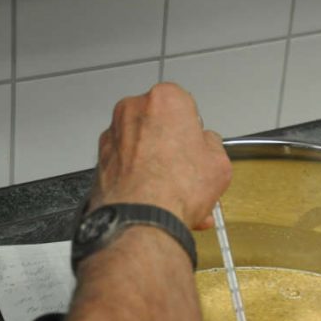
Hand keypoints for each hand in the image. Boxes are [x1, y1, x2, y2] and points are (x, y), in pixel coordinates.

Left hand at [89, 83, 230, 229]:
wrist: (142, 220)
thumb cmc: (175, 188)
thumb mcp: (219, 163)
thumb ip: (212, 146)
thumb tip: (206, 147)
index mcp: (165, 99)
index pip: (186, 105)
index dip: (195, 131)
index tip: (199, 147)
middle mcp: (133, 110)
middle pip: (161, 126)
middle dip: (174, 148)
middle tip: (189, 171)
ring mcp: (113, 135)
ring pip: (144, 148)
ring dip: (160, 167)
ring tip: (178, 194)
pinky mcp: (101, 159)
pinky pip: (129, 166)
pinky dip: (143, 180)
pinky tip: (160, 200)